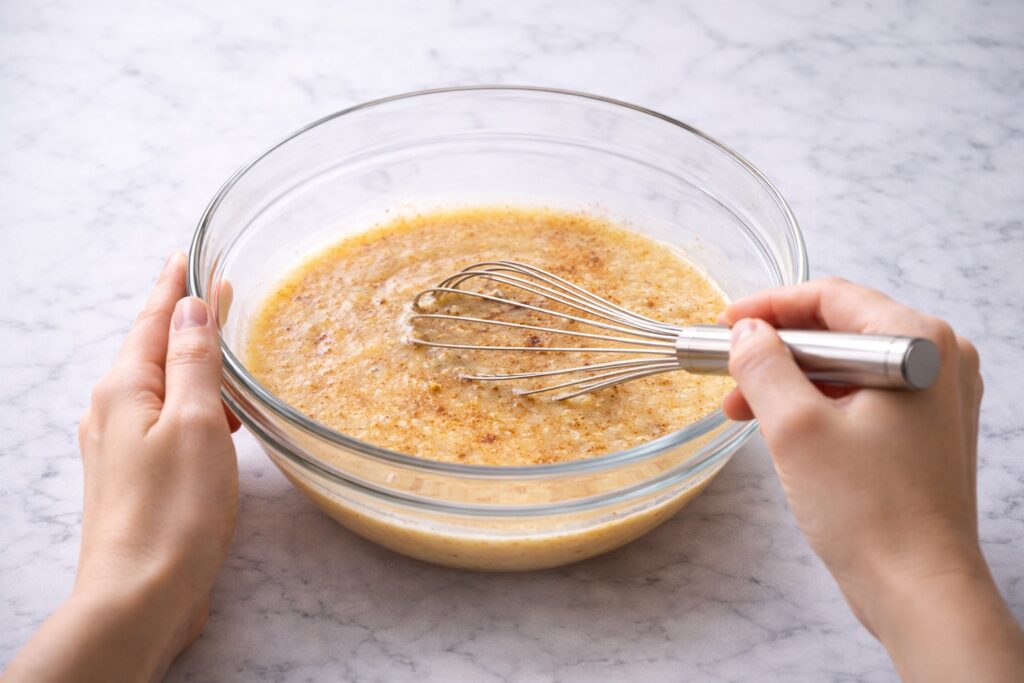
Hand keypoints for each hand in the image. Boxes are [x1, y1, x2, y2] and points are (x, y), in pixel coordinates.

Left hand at [4, 252, 239, 681]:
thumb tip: (191, 305)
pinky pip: (167, 417)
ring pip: (161, 383)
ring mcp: (121, 444)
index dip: (174, 285)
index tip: (189, 252)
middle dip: (183, 317)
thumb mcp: (193, 422)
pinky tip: (221, 413)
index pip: (153, 318)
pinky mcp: (137, 474)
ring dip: (192, 359)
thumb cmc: (173, 509)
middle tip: (215, 289)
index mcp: (125, 387)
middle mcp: (114, 409)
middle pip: (152, 346)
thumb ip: (193, 360)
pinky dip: (195, 401)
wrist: (141, 592)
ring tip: (223, 343)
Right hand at [721, 277, 1022, 681]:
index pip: (831, 297)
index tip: (723, 324)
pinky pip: (859, 395)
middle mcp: (937, 360)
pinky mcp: (923, 428)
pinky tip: (775, 425)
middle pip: (838, 328)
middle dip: (775, 349)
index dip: (768, 307)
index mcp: (918, 344)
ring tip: (739, 407)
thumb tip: (744, 332)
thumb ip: (763, 365)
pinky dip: (815, 403)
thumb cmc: (868, 510)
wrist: (917, 589)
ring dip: (788, 379)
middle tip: (726, 367)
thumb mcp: (795, 427)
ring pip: (845, 365)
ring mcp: (934, 396)